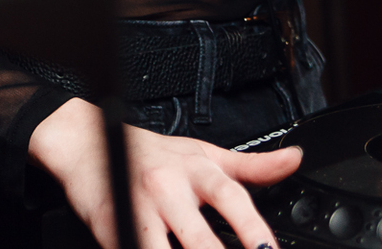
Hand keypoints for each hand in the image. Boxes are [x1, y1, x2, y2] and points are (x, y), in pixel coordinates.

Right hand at [28, 97, 300, 248]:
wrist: (86, 144)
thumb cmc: (151, 154)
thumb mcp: (204, 155)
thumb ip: (252, 166)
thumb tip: (295, 159)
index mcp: (195, 170)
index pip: (231, 198)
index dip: (253, 228)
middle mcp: (167, 188)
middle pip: (198, 238)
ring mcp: (137, 209)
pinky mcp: (112, 227)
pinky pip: (133, 248)